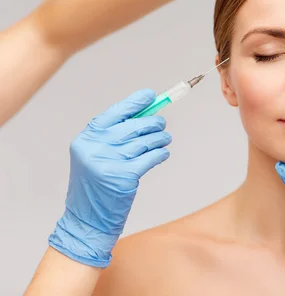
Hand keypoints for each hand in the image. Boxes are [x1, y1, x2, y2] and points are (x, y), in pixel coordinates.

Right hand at [48, 89, 171, 267]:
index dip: (135, 103)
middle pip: (134, 126)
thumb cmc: (95, 185)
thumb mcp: (94, 155)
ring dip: (160, 139)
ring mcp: (108, 162)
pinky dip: (160, 154)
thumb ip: (113, 135)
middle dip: (153, 123)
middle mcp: (95, 147)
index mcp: (86, 138)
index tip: (150, 95)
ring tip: (165, 139)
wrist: (87, 220)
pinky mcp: (123, 177)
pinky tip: (163, 153)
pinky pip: (150, 158)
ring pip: (145, 142)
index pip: (114, 112)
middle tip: (162, 124)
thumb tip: (144, 114)